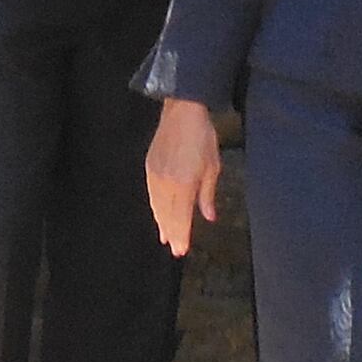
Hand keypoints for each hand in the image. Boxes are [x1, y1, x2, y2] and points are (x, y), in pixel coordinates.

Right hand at [145, 96, 223, 256]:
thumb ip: (207, 195)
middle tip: (175, 250)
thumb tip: (209, 217)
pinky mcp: (149, 167)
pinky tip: (158, 214)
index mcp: (184, 184)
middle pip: (167, 215)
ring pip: (157, 206)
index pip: (181, 217)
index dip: (181, 235)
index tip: (181, 250)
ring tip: (165, 237)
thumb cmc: (202, 137)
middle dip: (171, 233)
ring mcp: (155, 175)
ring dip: (162, 223)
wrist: (182, 112)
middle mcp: (166, 183)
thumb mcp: (212, 166)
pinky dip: (155, 208)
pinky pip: (151, 194)